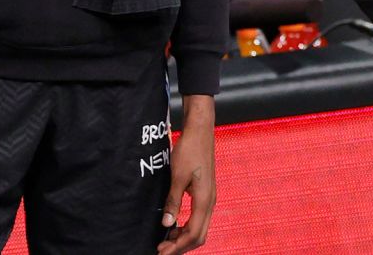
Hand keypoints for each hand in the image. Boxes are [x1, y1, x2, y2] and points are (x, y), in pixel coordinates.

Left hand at [157, 95, 214, 253]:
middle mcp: (210, 202)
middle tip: (162, 250)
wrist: (200, 131)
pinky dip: (187, 227)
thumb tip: (167, 224)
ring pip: (200, 228)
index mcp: (204, 199)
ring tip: (166, 240)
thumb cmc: (190, 150)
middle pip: (199, 236)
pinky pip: (199, 218)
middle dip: (182, 247)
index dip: (177, 247)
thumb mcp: (177, 176)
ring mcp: (209, 197)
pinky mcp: (206, 193)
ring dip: (184, 237)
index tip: (162, 252)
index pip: (193, 233)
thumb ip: (173, 201)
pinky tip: (174, 225)